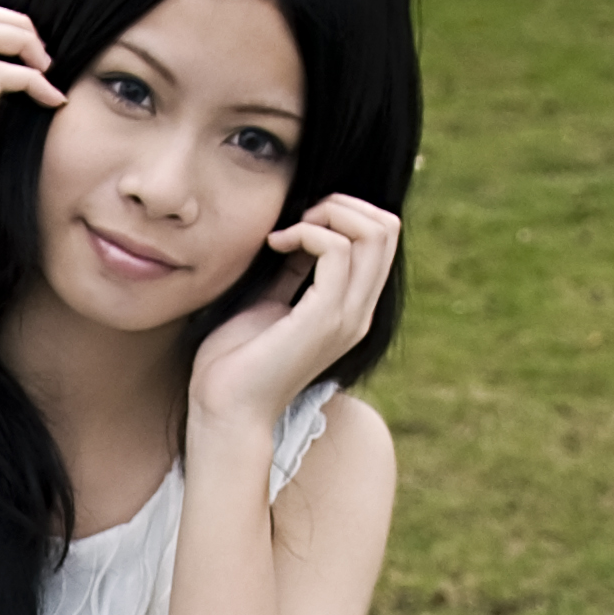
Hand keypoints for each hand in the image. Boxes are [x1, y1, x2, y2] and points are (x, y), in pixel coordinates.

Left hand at [188, 196, 401, 433]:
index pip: (383, 240)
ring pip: (373, 233)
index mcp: (351, 309)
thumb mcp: (272, 302)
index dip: (346, 214)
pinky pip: (337, 251)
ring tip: (285, 233)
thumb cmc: (237, 360)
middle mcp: (359, 313)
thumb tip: (300, 232)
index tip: (299, 224)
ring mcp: (346, 316)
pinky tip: (275, 245)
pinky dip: (306, 233)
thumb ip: (294, 271)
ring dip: (325, 215)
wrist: (225, 409)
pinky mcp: (324, 319)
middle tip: (297, 221)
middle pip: (388, 229)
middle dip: (341, 206)